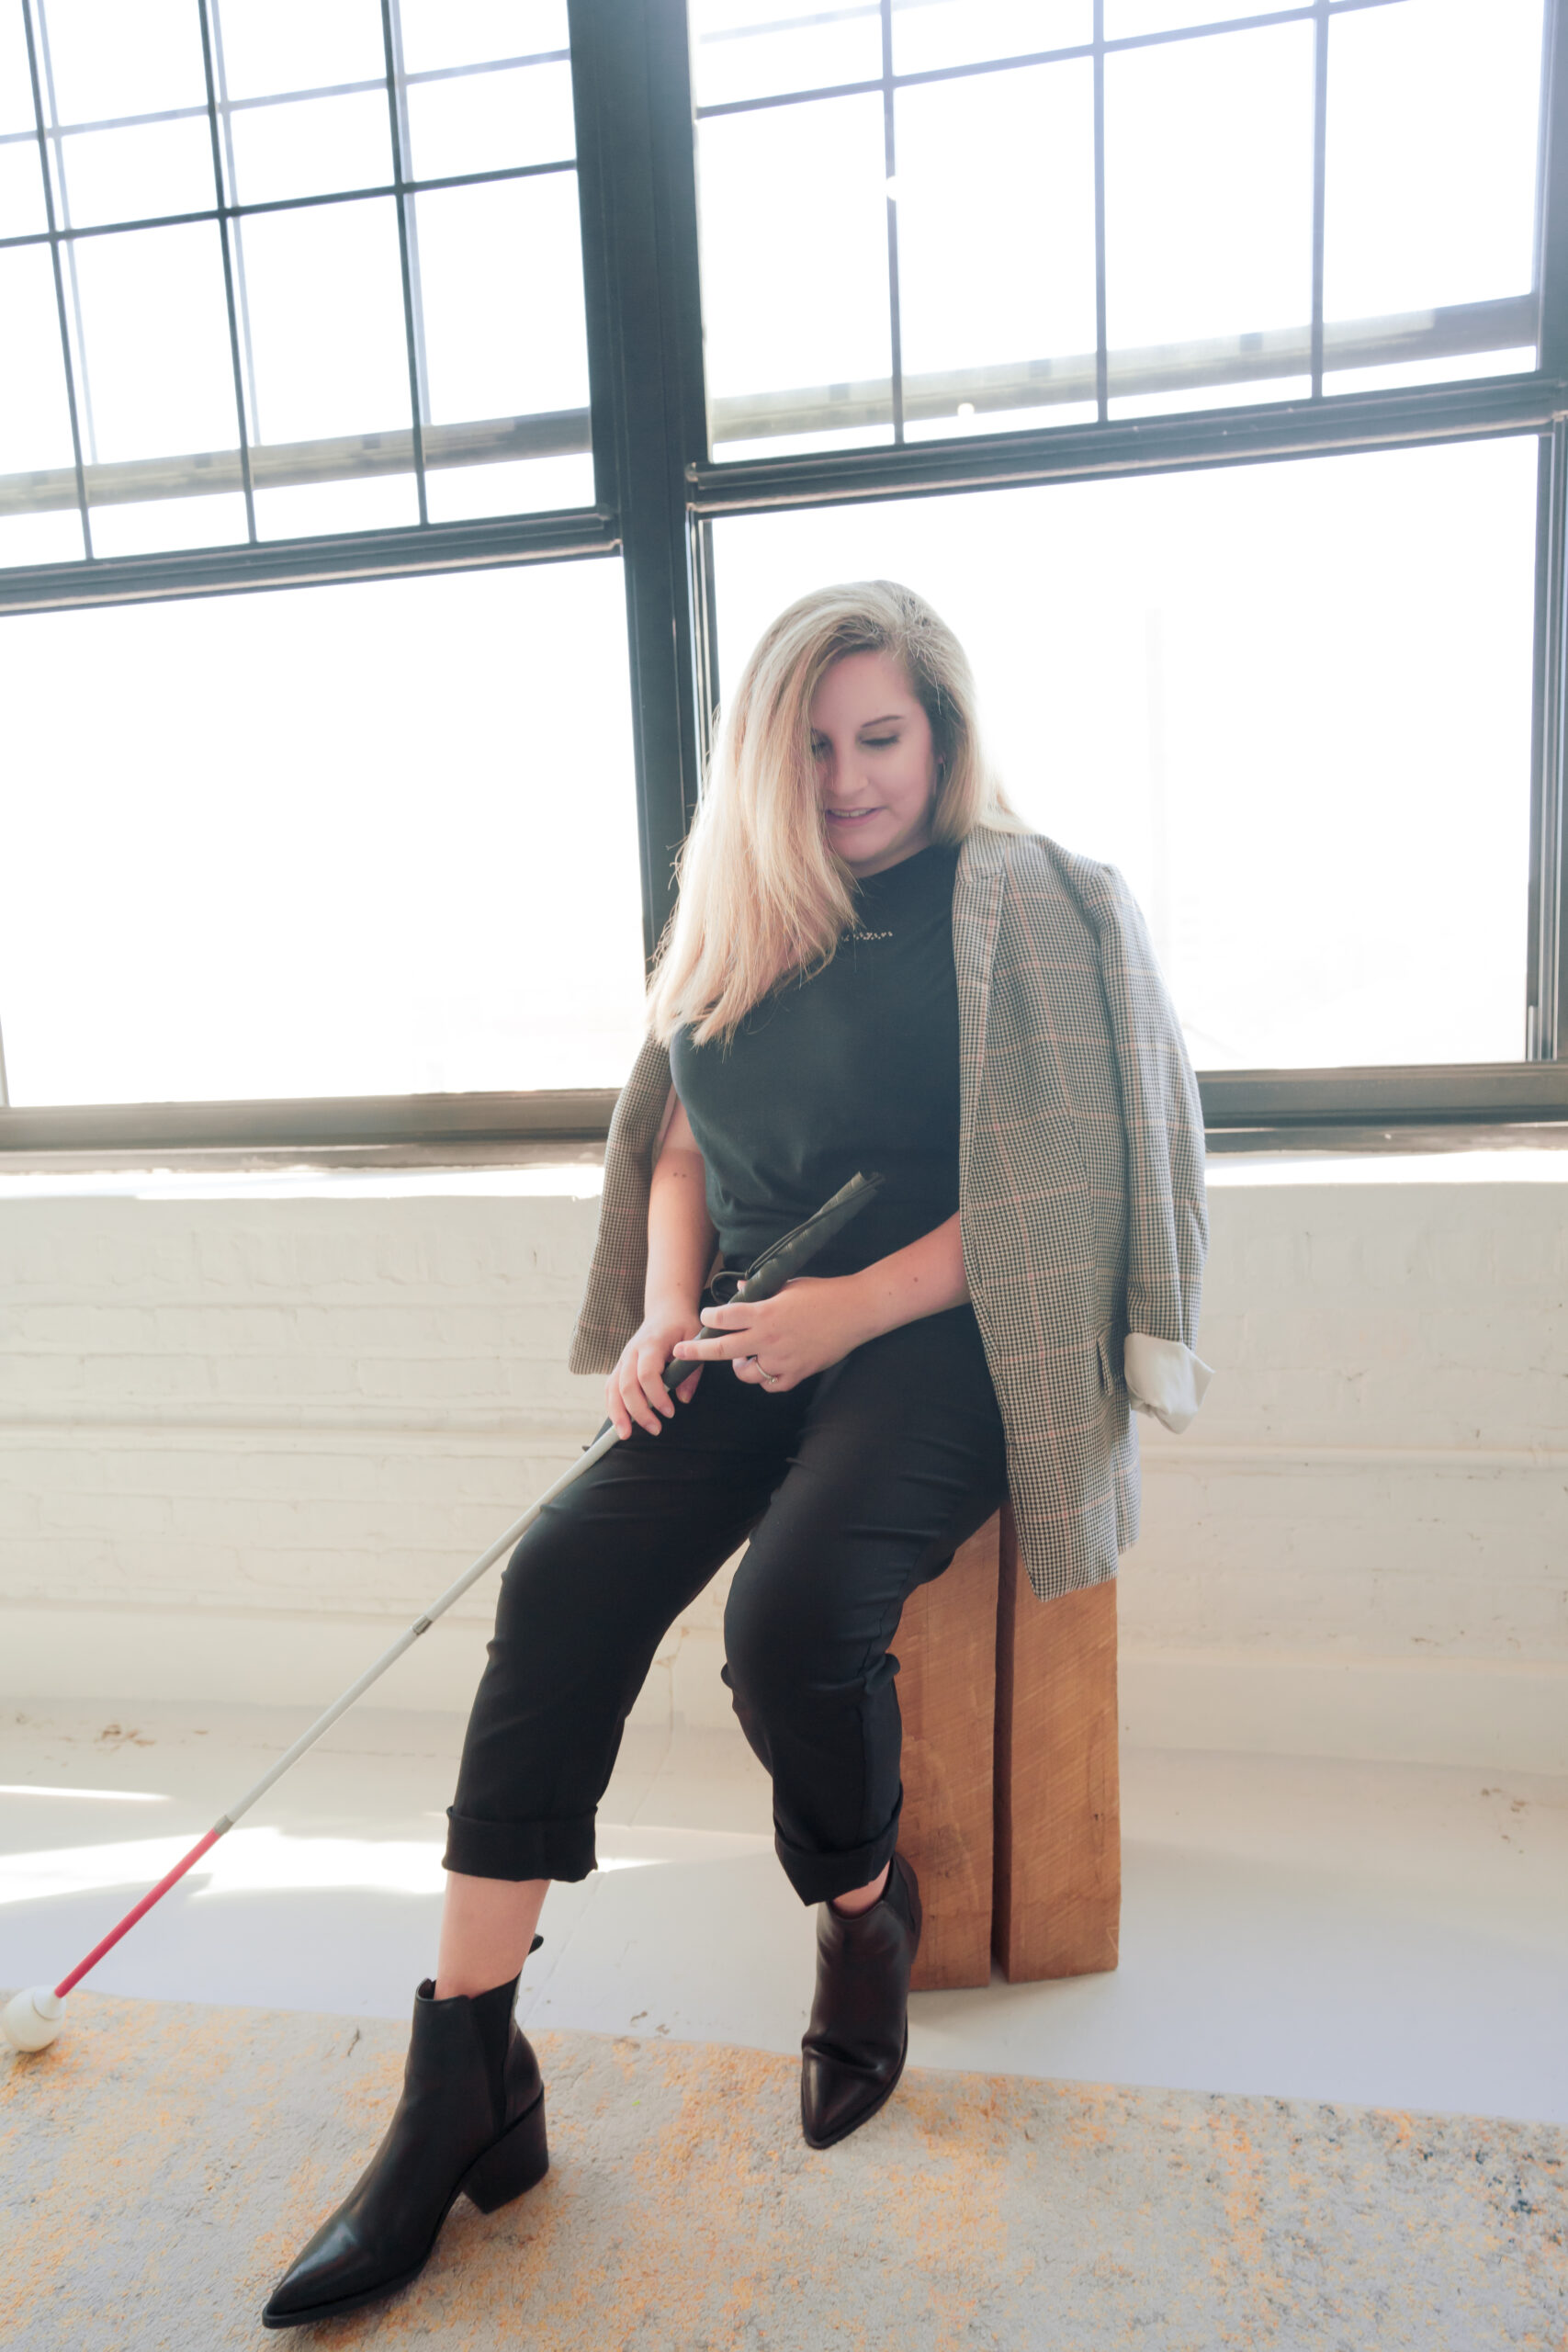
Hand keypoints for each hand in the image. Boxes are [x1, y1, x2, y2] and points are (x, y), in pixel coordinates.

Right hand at [607, 1302, 703, 1438]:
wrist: (666, 1310)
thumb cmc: (682, 1325)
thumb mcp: (695, 1341)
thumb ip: (691, 1370)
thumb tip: (684, 1399)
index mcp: (651, 1343)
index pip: (646, 1373)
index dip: (656, 1396)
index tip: (670, 1412)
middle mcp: (631, 1352)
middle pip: (625, 1385)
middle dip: (638, 1411)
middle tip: (655, 1429)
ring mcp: (623, 1359)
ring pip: (612, 1389)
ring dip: (617, 1414)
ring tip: (625, 1435)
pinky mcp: (620, 1367)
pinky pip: (610, 1389)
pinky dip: (612, 1407)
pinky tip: (620, 1423)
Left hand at [671, 1276, 871, 1392]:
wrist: (855, 1311)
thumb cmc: (823, 1294)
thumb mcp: (789, 1285)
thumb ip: (762, 1291)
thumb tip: (742, 1287)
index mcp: (765, 1312)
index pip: (725, 1316)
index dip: (709, 1316)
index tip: (704, 1316)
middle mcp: (769, 1338)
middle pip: (723, 1349)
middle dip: (697, 1351)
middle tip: (680, 1352)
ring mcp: (782, 1359)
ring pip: (746, 1372)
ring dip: (738, 1366)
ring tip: (742, 1358)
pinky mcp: (798, 1373)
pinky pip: (771, 1385)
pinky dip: (765, 1379)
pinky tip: (766, 1369)